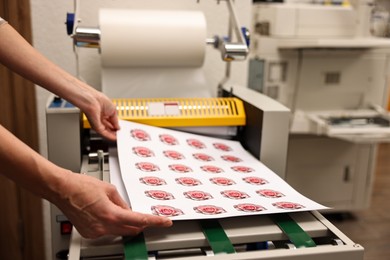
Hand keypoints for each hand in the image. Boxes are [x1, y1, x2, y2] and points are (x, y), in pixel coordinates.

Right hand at [55, 172, 171, 238]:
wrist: (62, 190)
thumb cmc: (81, 186)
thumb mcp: (109, 189)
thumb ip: (122, 202)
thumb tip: (128, 210)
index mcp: (111, 214)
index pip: (140, 220)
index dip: (155, 221)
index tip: (165, 222)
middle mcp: (103, 226)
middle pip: (131, 230)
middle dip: (139, 224)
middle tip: (145, 216)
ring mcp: (95, 232)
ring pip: (118, 231)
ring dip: (123, 223)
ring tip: (113, 207)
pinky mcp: (89, 233)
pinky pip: (106, 231)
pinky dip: (110, 224)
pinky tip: (104, 212)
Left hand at [84, 91, 119, 140]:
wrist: (91, 100)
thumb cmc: (99, 100)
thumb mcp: (113, 110)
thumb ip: (116, 120)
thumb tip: (118, 127)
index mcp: (104, 112)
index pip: (111, 121)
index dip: (116, 125)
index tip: (121, 129)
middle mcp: (100, 118)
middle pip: (109, 127)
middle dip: (115, 131)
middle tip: (121, 134)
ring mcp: (97, 123)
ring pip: (107, 132)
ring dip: (113, 135)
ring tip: (120, 137)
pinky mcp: (96, 127)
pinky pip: (104, 134)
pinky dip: (110, 137)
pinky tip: (115, 138)